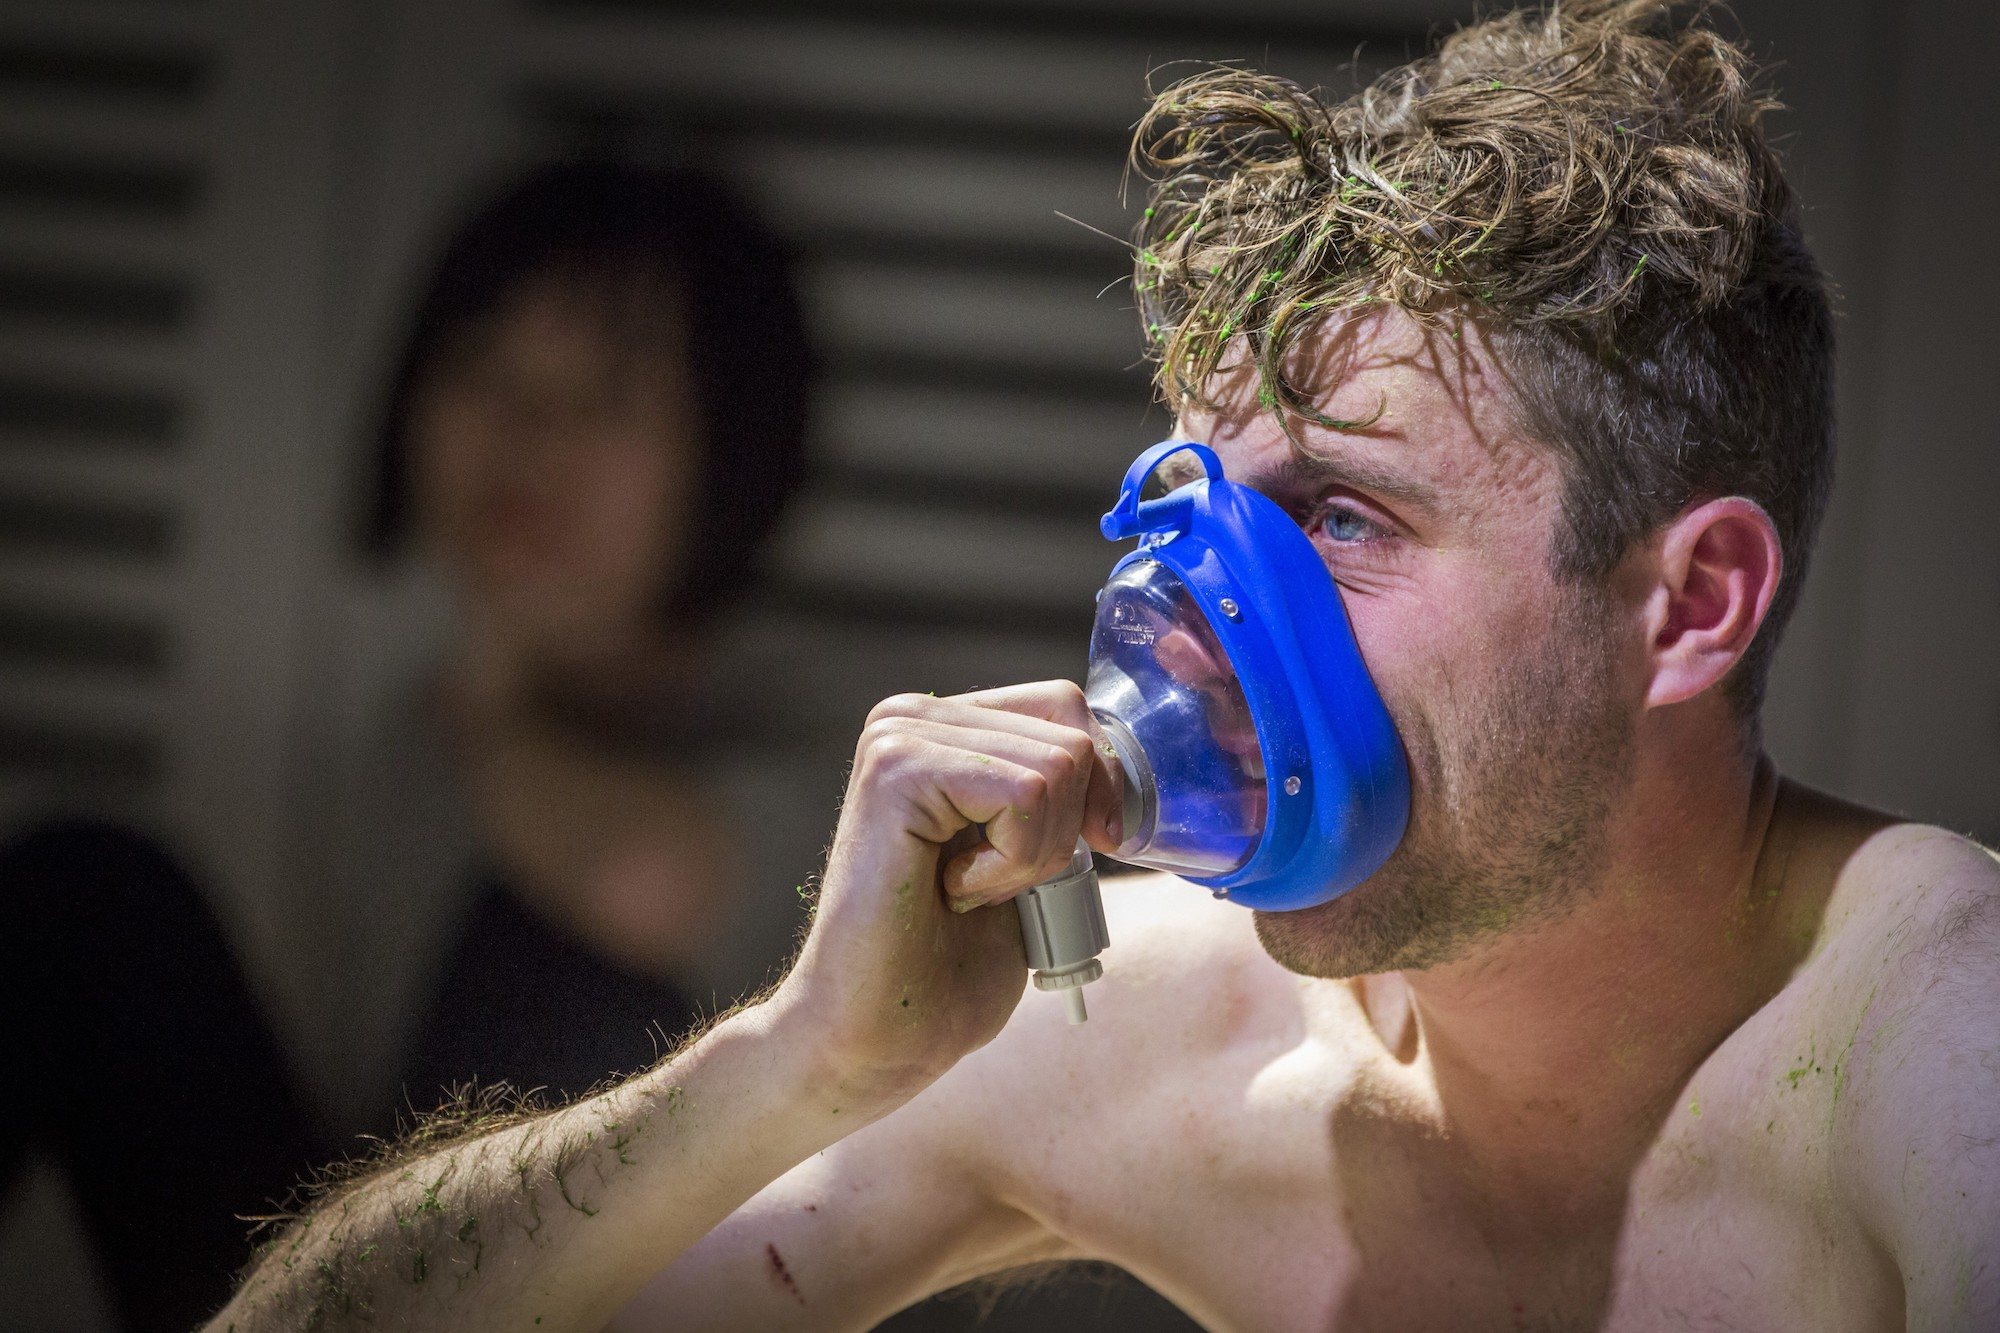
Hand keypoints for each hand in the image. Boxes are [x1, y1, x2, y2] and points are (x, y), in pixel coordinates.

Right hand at [769, 681, 1124, 1107]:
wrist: (882, 1036)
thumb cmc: (948, 965)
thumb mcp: (1032, 860)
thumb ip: (1063, 798)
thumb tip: (1122, 767)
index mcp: (941, 728)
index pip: (1066, 710)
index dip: (1096, 791)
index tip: (1062, 863)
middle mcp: (912, 717)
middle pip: (1072, 737)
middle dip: (1061, 836)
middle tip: (985, 890)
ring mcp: (898, 737)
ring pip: (1058, 767)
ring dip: (1033, 857)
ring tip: (963, 893)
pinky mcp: (896, 771)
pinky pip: (1027, 793)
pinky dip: (1013, 863)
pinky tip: (952, 892)